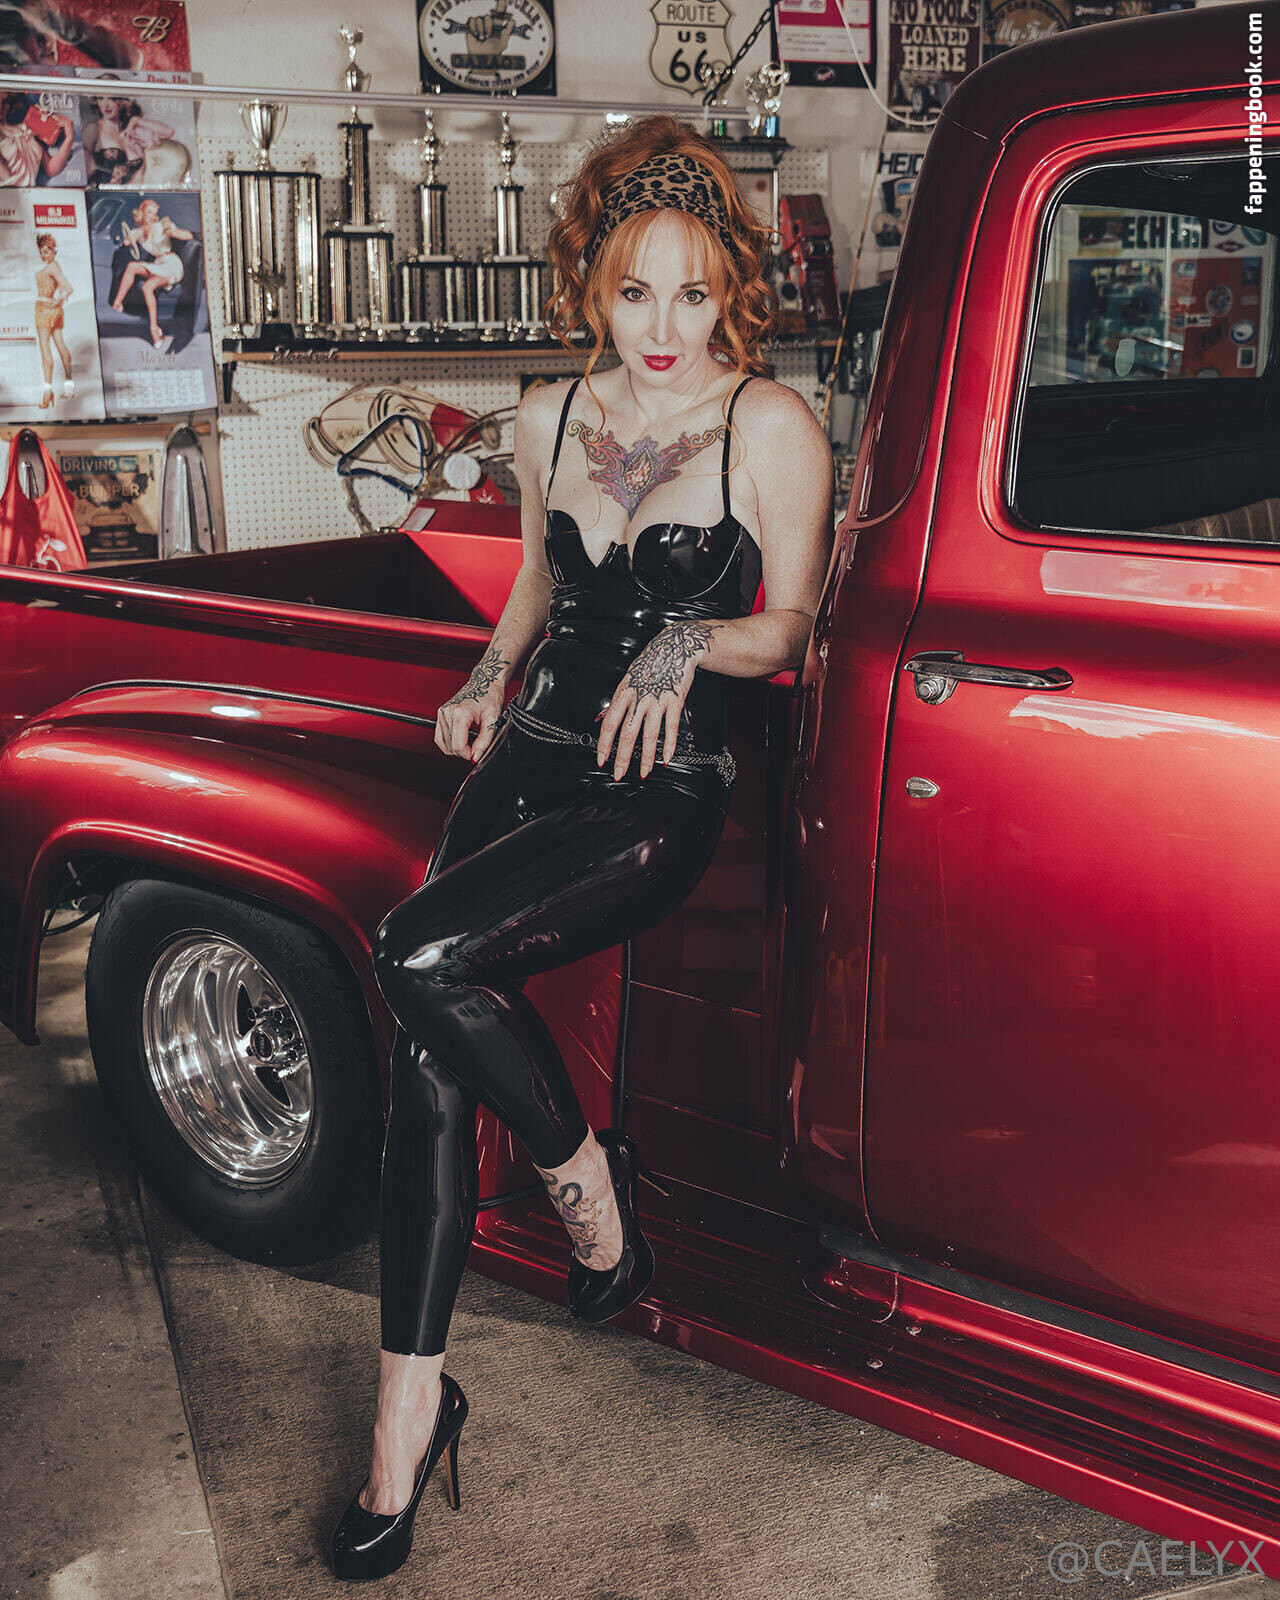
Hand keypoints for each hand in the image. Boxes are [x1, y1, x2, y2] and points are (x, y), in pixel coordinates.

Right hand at [435, 642, 510, 762]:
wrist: (485, 682)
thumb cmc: (490, 697)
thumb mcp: (493, 720)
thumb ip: (484, 741)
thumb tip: (476, 757)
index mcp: (460, 714)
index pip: (458, 746)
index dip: (469, 755)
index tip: (477, 754)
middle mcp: (447, 713)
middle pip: (450, 746)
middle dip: (464, 752)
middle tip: (477, 748)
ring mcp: (442, 713)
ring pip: (443, 744)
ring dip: (456, 748)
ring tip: (470, 743)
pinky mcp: (441, 714)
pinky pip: (439, 736)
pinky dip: (448, 743)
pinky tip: (461, 740)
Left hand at [597, 621, 716, 780]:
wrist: (675, 648)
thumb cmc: (650, 665)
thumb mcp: (628, 680)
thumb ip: (618, 701)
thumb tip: (603, 719)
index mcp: (624, 694)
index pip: (609, 724)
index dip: (604, 745)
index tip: (601, 760)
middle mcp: (639, 699)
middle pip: (627, 734)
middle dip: (621, 758)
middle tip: (618, 774)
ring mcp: (657, 701)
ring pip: (648, 735)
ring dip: (645, 758)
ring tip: (643, 773)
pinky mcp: (675, 702)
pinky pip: (671, 729)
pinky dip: (668, 746)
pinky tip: (665, 759)